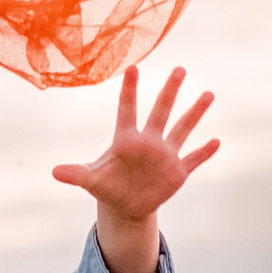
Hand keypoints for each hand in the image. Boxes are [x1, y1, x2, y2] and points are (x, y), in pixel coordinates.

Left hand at [51, 64, 217, 272]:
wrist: (126, 205)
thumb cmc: (107, 186)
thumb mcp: (91, 181)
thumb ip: (77, 174)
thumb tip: (55, 172)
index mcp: (126, 139)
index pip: (127, 110)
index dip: (129, 91)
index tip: (132, 68)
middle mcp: (149, 141)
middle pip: (160, 111)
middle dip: (170, 91)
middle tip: (179, 69)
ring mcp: (165, 155)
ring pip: (182, 129)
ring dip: (195, 113)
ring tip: (208, 94)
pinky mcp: (177, 172)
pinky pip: (193, 159)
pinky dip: (204, 152)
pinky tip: (216, 141)